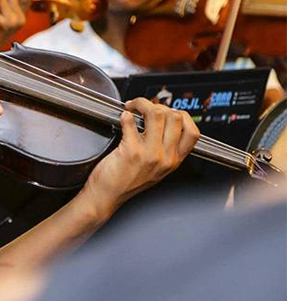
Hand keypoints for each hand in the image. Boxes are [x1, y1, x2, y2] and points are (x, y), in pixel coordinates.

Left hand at [81, 98, 199, 216]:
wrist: (107, 196)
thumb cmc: (126, 182)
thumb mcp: (155, 169)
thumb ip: (163, 150)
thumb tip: (161, 123)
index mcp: (174, 161)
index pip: (193, 132)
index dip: (181, 115)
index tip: (167, 112)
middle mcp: (165, 158)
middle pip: (175, 117)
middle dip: (158, 105)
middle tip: (143, 108)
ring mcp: (150, 154)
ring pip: (157, 114)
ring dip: (141, 104)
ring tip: (132, 108)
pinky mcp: (131, 151)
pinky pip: (131, 122)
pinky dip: (125, 115)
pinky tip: (123, 118)